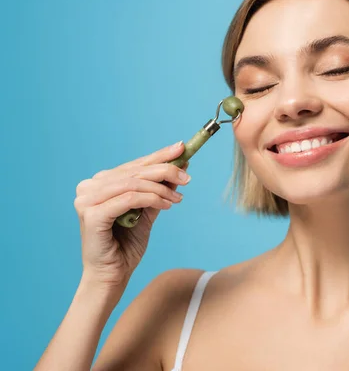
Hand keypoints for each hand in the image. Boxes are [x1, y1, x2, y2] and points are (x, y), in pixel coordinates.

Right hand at [73, 141, 190, 289]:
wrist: (112, 275)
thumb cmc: (126, 245)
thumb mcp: (148, 212)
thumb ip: (159, 191)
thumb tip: (182, 167)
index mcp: (99, 183)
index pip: (134, 164)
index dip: (159, 156)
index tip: (182, 148)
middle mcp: (89, 187)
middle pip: (134, 171)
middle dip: (165, 170)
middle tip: (187, 178)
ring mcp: (87, 199)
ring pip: (133, 182)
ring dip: (161, 188)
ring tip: (178, 198)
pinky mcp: (92, 214)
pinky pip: (130, 198)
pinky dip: (152, 199)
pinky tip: (168, 205)